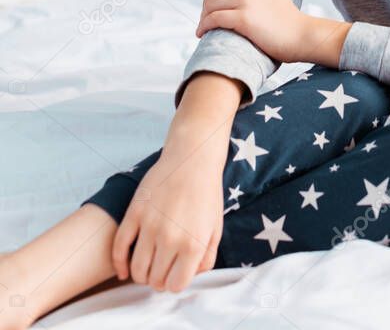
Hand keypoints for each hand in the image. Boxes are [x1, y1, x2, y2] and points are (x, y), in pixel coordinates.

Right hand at [112, 153, 223, 291]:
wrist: (193, 158)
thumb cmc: (206, 194)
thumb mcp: (216, 228)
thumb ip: (206, 258)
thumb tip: (188, 276)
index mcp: (193, 244)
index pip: (175, 285)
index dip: (173, 284)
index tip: (173, 276)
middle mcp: (171, 238)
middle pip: (154, 280)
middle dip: (157, 280)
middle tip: (160, 269)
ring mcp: (150, 225)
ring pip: (137, 269)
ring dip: (140, 274)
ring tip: (147, 265)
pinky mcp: (135, 213)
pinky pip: (119, 248)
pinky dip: (119, 264)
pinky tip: (123, 269)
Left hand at [195, 0, 305, 63]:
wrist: (300, 35)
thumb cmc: (286, 17)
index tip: (208, 11)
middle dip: (204, 8)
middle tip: (204, 22)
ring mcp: (246, 0)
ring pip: (210, 6)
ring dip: (202, 18)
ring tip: (202, 29)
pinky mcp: (244, 18)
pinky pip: (214, 19)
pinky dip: (204, 26)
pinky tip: (202, 33)